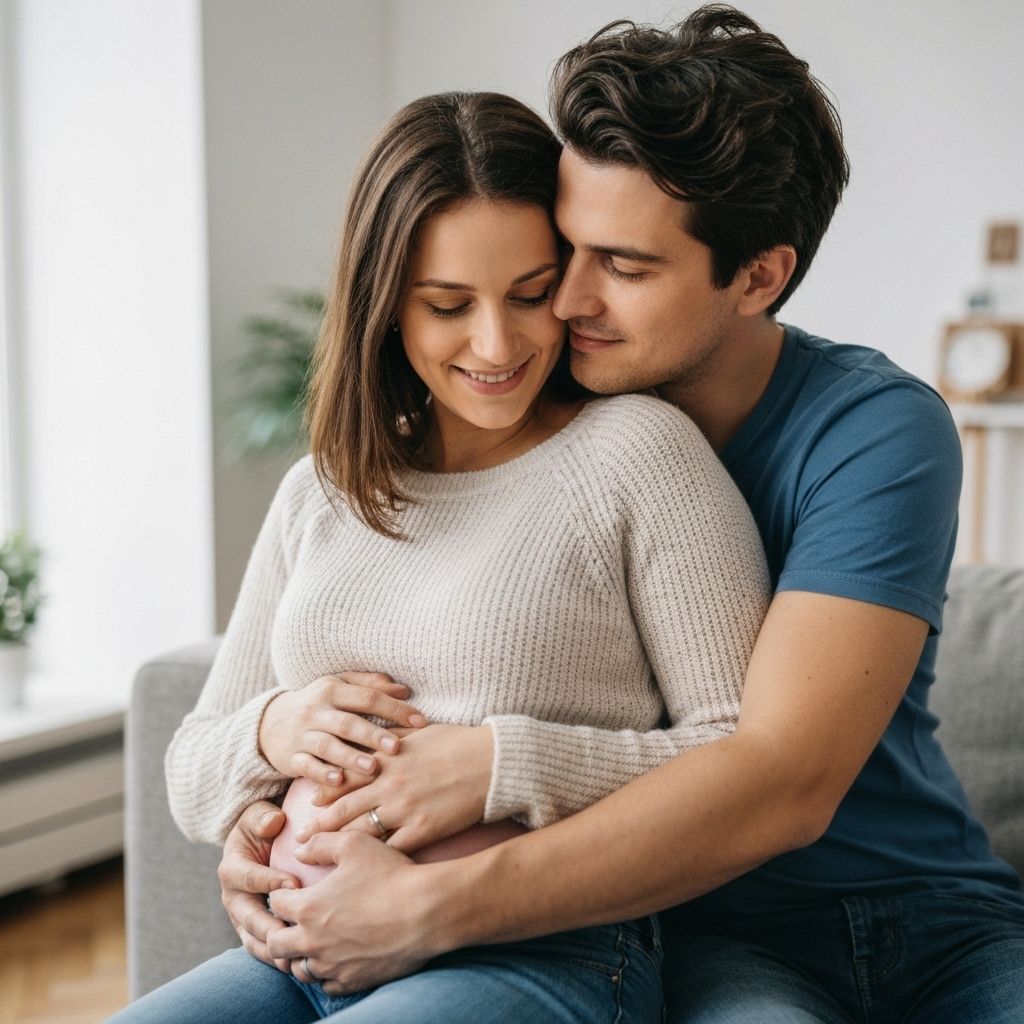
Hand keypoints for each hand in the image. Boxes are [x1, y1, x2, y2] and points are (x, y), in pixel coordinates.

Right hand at [218, 801, 300, 970]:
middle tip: (291, 932)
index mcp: (232, 867)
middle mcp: (232, 895)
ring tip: (293, 959)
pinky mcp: (252, 930)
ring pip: (251, 939)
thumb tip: (272, 822)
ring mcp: (241, 916)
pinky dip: (274, 958)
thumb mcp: (260, 813)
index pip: (247, 876)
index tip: (294, 883)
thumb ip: (263, 816)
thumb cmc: (265, 824)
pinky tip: (296, 964)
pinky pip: (260, 948)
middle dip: (267, 926)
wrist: (262, 841)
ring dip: (270, 951)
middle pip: (246, 916)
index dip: (268, 880)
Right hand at [258, 671, 427, 786]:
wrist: (270, 722)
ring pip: (327, 745)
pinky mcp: (291, 757)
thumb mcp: (339, 685)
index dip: (395, 709)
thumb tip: (403, 690)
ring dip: (350, 757)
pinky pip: (306, 766)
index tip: (421, 721)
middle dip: (372, 735)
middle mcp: (317, 711)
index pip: (368, 697)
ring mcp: (302, 735)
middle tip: (396, 747)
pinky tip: (339, 781)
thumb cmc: (319, 703)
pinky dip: (322, 774)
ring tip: (372, 767)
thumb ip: (370, 685)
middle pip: (347, 722)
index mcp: (333, 690)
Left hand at [267, 832, 442, 992]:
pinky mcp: (353, 980)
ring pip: (299, 969)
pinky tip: (338, 957)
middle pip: (276, 944)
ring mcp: (332, 965)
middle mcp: (313, 941)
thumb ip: (321, 843)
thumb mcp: (354, 843)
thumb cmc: (390, 874)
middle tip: (296, 919)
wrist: (426, 911)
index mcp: (308, 907)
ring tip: (316, 940)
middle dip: (280, 929)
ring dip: (302, 954)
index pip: (275, 904)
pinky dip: (327, 972)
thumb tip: (299, 849)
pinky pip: (327, 985)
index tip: (295, 889)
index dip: (282, 893)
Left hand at [293, 724, 493, 852]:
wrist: (492, 762)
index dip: (324, 792)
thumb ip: (392, 736)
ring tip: (319, 863)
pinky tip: (361, 876)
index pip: (345, 776)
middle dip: (319, 826)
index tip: (308, 807)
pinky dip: (374, 862)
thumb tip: (374, 734)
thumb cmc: (459, 743)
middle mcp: (389, 784)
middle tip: (300, 841)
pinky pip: (390, 850)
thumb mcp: (420, 732)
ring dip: (337, 848)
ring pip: (360, 832)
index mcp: (387, 758)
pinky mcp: (422, 830)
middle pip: (344, 808)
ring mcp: (404, 808)